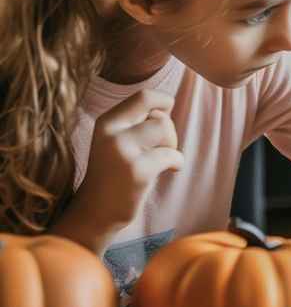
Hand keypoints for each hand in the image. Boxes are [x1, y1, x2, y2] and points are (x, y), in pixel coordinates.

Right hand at [70, 90, 184, 247]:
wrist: (97, 211)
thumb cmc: (117, 172)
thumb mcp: (119, 139)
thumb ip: (138, 120)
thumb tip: (167, 102)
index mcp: (107, 121)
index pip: (145, 95)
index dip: (164, 103)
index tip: (163, 121)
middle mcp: (112, 132)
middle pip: (161, 116)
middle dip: (169, 133)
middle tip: (161, 150)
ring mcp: (122, 151)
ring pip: (166, 130)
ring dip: (172, 146)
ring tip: (161, 161)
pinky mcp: (137, 170)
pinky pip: (173, 155)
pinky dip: (177, 163)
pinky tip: (168, 172)